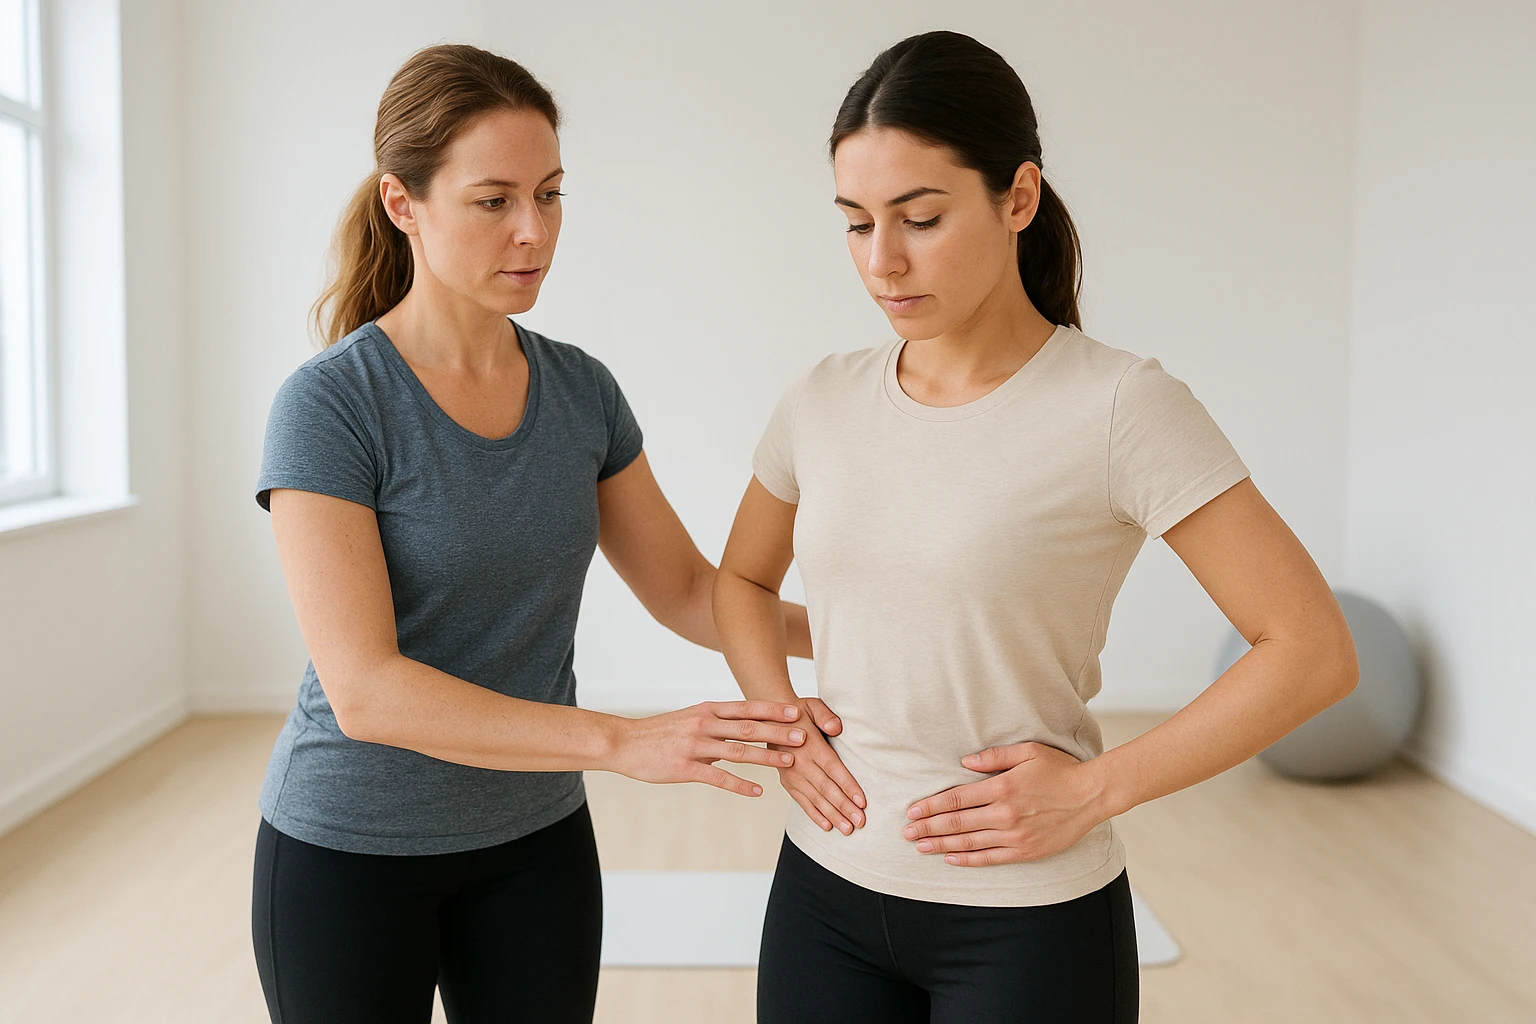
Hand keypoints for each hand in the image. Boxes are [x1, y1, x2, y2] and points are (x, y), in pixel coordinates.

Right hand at [612, 700, 808, 796]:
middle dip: (777, 731)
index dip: (772, 709)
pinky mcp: (685, 768)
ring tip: (789, 762)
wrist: (625, 743)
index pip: (746, 708)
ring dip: (765, 756)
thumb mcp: (691, 719)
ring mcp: (694, 746)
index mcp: (707, 710)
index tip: (797, 710)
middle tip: (804, 735)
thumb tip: (744, 728)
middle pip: (747, 727)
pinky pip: (717, 777)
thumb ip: (717, 724)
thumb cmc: (661, 732)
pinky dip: (740, 785)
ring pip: (737, 751)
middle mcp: (704, 724)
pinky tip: (757, 792)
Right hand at [774, 698, 866, 834]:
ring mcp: (791, 775)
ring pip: (815, 799)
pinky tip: (827, 826)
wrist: (769, 719)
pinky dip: (815, 815)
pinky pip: (802, 802)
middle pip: (826, 789)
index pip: (832, 769)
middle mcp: (799, 763)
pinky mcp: (787, 783)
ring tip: (848, 829)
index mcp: (810, 745)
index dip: (847, 786)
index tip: (861, 801)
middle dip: (844, 807)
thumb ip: (825, 715)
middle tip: (860, 822)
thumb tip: (837, 728)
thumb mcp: (812, 705)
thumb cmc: (797, 713)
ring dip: (832, 815)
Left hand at [901, 741, 1106, 865]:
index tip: (912, 811)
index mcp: (1002, 788)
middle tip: (907, 833)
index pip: (956, 799)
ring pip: (969, 843)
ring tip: (921, 847)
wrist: (1091, 795)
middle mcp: (1005, 814)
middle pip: (957, 823)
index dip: (931, 806)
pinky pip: (990, 858)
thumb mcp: (1027, 752)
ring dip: (941, 845)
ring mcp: (1015, 836)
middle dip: (928, 828)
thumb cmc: (1059, 769)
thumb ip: (993, 757)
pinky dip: (968, 859)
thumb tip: (963, 763)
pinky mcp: (1026, 851)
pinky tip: (950, 858)